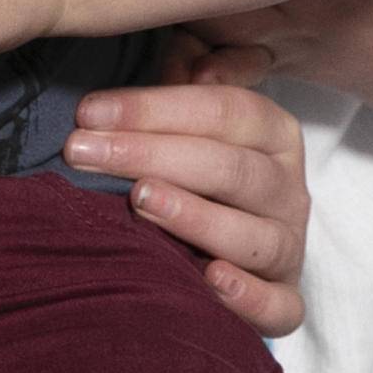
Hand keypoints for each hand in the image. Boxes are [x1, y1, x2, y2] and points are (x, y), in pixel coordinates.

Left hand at [66, 78, 311, 338]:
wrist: (212, 243)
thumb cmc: (189, 162)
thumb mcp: (191, 104)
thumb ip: (194, 66)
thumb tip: (201, 68)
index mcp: (273, 133)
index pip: (222, 110)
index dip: (154, 108)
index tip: (88, 113)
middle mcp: (288, 189)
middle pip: (230, 167)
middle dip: (151, 155)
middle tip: (84, 153)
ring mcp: (289, 247)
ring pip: (256, 235)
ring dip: (196, 217)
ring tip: (141, 200)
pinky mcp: (285, 301)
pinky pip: (281, 306)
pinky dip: (250, 297)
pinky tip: (210, 279)